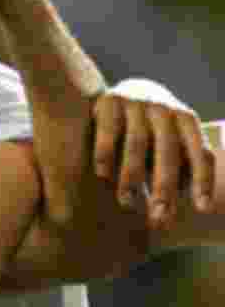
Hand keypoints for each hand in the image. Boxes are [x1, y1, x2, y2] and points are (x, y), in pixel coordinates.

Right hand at [92, 91, 213, 227]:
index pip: (200, 153)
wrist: (125, 89)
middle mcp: (165, 109)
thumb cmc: (153, 129)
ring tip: (127, 203)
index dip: (202, 182)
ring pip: (136, 145)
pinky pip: (108, 134)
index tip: (202, 209)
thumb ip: (182, 166)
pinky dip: (105, 156)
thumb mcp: (173, 141)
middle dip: (164, 187)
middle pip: (167, 153)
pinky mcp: (110, 101)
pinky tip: (103, 175)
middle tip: (158, 217)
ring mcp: (137, 102)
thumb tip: (190, 206)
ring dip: (131, 178)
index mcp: (187, 120)